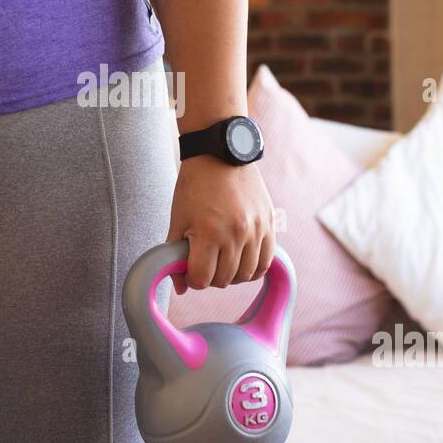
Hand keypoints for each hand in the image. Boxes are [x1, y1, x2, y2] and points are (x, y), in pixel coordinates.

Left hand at [167, 155, 274, 293]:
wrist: (220, 154)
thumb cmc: (194, 185)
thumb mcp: (178, 219)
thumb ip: (175, 255)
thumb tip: (180, 288)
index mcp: (208, 232)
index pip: (202, 279)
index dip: (193, 279)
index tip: (190, 270)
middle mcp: (235, 233)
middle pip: (224, 279)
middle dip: (211, 278)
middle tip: (205, 264)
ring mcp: (255, 229)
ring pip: (246, 275)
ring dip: (232, 275)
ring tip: (223, 262)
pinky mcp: (268, 225)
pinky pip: (265, 262)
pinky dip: (253, 268)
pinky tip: (241, 262)